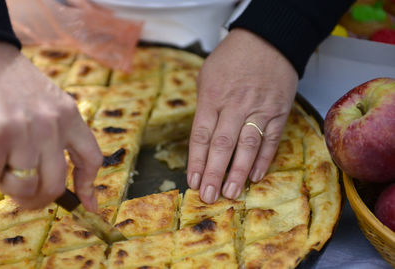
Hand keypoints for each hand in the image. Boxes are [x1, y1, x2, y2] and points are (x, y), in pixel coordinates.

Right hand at [0, 39, 101, 210]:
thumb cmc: (7, 80)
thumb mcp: (46, 101)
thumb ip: (54, 134)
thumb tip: (50, 178)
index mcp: (70, 115)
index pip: (92, 158)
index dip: (89, 187)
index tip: (86, 205)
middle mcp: (52, 124)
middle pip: (56, 185)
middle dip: (37, 200)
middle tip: (21, 194)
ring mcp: (25, 128)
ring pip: (24, 187)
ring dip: (6, 184)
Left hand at [187, 28, 297, 202]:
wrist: (268, 40)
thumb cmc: (231, 59)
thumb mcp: (206, 77)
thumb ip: (204, 107)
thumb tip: (202, 138)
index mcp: (212, 98)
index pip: (201, 136)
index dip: (196, 162)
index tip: (192, 182)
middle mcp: (234, 106)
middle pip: (222, 145)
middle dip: (213, 173)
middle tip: (208, 196)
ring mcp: (258, 110)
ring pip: (247, 146)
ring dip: (238, 173)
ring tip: (231, 193)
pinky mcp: (278, 112)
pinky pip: (271, 140)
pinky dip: (264, 160)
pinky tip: (255, 177)